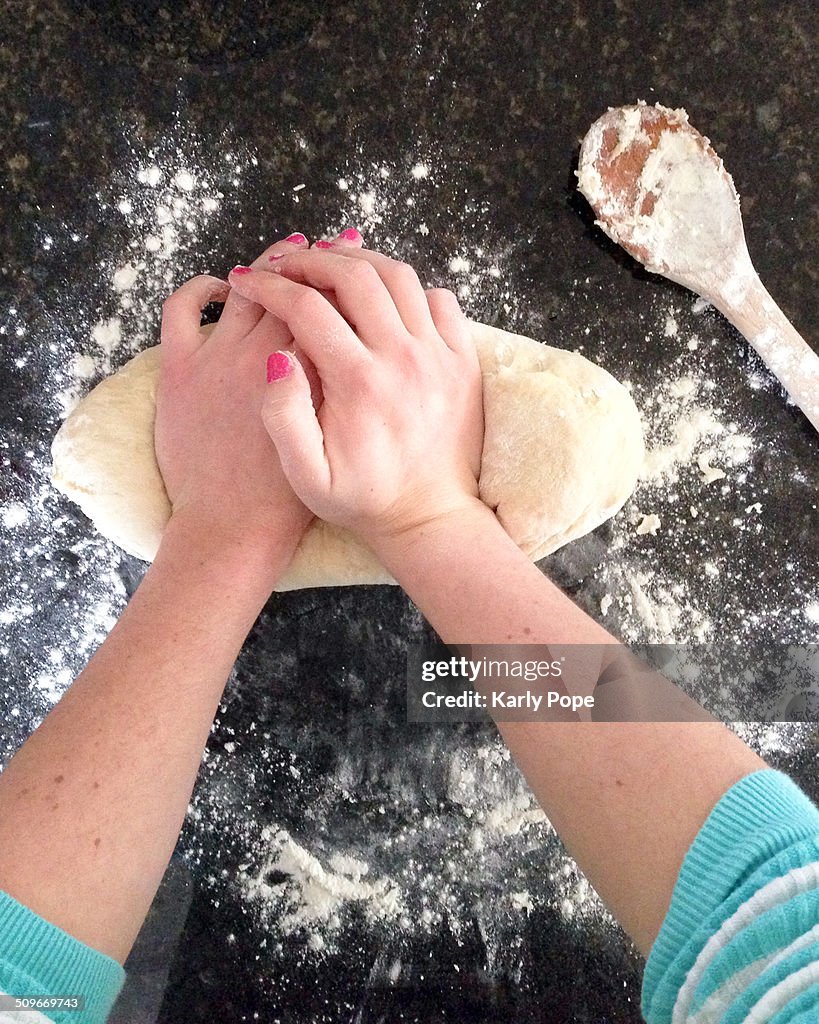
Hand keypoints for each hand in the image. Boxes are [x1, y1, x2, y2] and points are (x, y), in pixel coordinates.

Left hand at [155, 232, 360, 549]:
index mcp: (308, 372)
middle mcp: (263, 355)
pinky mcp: (180, 369)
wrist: (235, 528)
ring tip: (289, 251)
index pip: (330, 303)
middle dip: (315, 260)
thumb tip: (358, 336)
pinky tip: (220, 286)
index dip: (346, 276)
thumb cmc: (290, 495)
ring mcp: (217, 358)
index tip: (357, 259)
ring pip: (247, 289)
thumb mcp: (335, 437)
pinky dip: (200, 287)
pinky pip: (182, 307)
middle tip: (332, 242)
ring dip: (270, 264)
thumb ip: (345, 382)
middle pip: (292, 287)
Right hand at [225, 246, 484, 551]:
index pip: (306, 307)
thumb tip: (278, 357)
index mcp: (359, 383)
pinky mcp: (462, 361)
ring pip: (398, 276)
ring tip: (329, 266)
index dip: (268, 285)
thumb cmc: (364, 499)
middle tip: (284, 263)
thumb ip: (283, 417)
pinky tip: (382, 299)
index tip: (247, 279)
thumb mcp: (307, 476)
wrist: (430, 517)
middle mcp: (402, 359)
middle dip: (310, 260)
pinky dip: (408, 288)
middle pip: (354, 276)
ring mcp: (438, 356)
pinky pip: (440, 300)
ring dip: (359, 261)